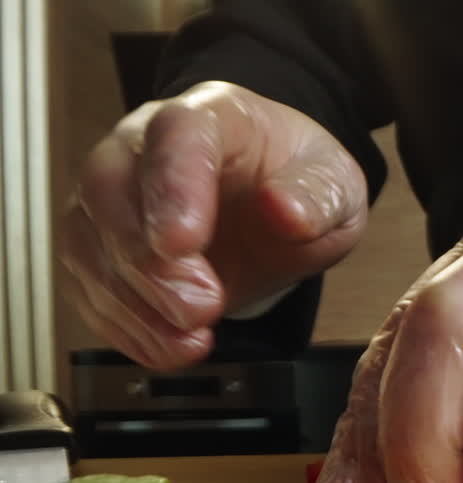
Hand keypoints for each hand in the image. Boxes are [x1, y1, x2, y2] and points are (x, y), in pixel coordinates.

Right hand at [59, 81, 367, 369]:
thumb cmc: (299, 183)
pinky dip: (125, 327)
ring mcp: (113, 196)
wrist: (277, 205)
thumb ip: (317, 195)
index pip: (175, 135)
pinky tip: (168, 348)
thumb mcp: (336, 185)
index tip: (183, 243)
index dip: (172, 189)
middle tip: (201, 306)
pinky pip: (89, 287)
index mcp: (210, 116)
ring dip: (134, 304)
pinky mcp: (100, 248)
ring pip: (88, 244)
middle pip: (111, 190)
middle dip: (148, 261)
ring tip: (191, 339)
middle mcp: (144, 146)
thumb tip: (286, 212)